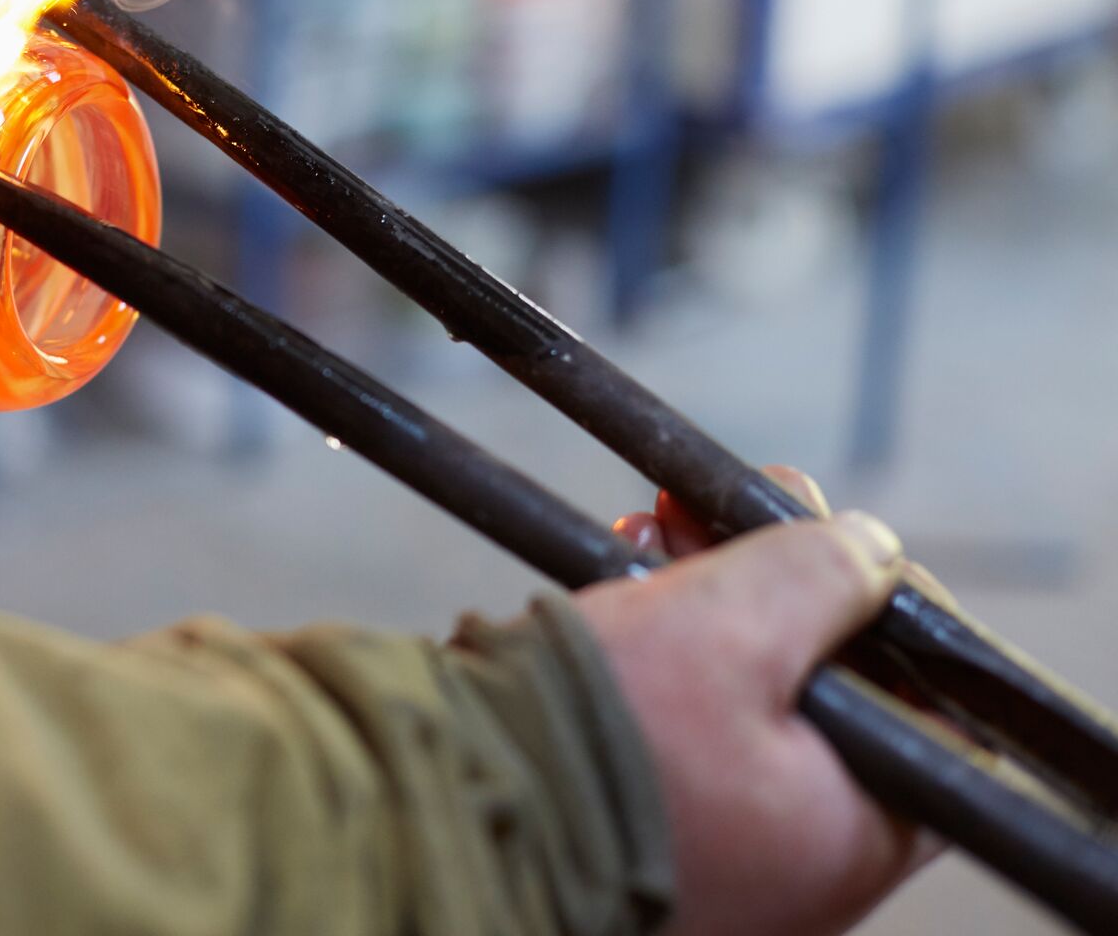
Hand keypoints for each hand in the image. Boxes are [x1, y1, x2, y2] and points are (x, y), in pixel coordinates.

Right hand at [577, 468, 938, 935]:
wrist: (448, 807)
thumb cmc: (592, 743)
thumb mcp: (729, 624)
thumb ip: (820, 574)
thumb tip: (871, 549)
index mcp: (850, 837)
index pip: (930, 717)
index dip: (887, 614)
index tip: (833, 546)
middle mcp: (795, 864)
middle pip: (825, 692)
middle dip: (772, 587)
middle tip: (714, 515)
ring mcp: (718, 854)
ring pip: (742, 698)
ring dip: (705, 602)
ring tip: (647, 534)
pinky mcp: (641, 830)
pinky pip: (677, 726)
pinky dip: (656, 650)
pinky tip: (618, 585)